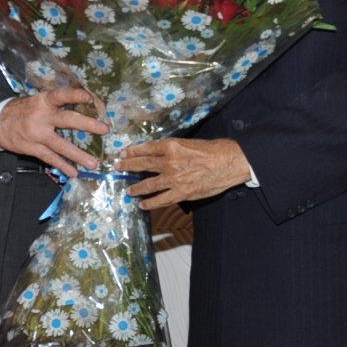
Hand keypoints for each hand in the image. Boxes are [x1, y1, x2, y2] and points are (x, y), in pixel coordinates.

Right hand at [0, 89, 106, 174]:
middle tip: (105, 129)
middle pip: (67, 120)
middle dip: (87, 125)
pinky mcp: (33, 148)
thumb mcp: (39, 101)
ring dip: (79, 155)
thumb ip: (57, 104)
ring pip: (61, 146)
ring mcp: (37, 134)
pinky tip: (74, 172)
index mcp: (44, 101)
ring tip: (94, 164)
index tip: (89, 97)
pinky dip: (63, 166)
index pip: (61, 95)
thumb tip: (87, 103)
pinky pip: (51, 159)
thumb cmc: (25, 110)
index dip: (74, 95)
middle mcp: (41, 117)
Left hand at [119, 138, 252, 209]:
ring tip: (128, 190)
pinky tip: (142, 204)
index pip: (146, 148)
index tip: (124, 153)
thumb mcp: (189, 143)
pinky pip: (161, 199)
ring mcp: (174, 179)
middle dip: (128, 166)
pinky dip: (150, 202)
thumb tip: (158, 154)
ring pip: (148, 184)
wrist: (229, 162)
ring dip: (136, 188)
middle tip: (118, 167)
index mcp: (171, 146)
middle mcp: (169, 162)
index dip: (133, 151)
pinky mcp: (182, 193)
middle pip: (143, 164)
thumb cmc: (212, 150)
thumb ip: (173, 149)